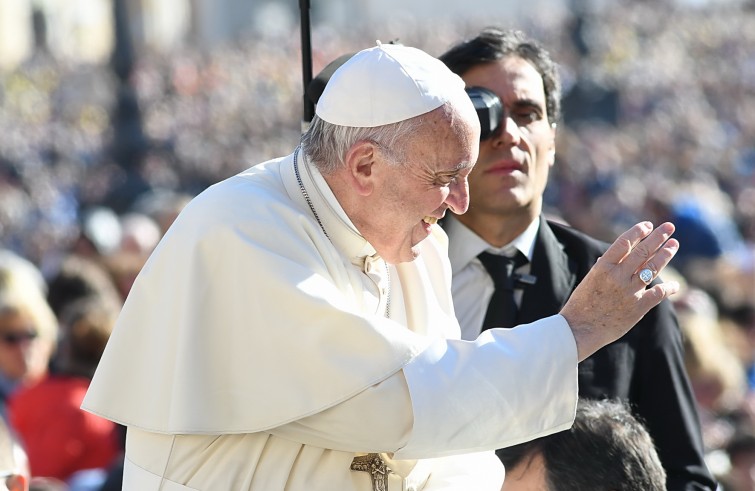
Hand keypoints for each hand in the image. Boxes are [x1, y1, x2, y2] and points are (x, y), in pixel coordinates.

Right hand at [560, 221, 679, 360]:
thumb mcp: (589, 281)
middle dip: (658, 237)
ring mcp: (629, 291)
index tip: (648, 225)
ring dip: (665, 255)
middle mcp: (617, 276)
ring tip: (674, 245)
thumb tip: (608, 256)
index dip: (638, 232)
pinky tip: (675, 285)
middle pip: (642, 252)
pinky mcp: (638, 307)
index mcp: (602, 267)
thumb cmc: (581, 304)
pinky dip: (669, 288)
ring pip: (652, 268)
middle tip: (669, 227)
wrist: (580, 329)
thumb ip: (602, 268)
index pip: (624, 242)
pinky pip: (658, 293)